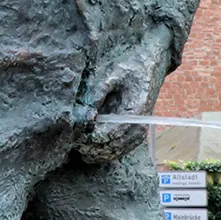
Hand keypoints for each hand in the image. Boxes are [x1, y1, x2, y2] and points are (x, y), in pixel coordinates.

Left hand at [75, 27, 171, 163]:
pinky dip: (100, 150)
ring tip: (76, 139)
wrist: (150, 65)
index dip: (86, 138)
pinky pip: (116, 152)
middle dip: (86, 146)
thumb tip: (83, 118)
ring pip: (111, 154)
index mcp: (134, 111)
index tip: (71, 132)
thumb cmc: (129, 67)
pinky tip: (88, 141)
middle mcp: (139, 127)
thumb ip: (95, 95)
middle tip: (69, 137)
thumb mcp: (110, 74)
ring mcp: (138, 134)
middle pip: (108, 149)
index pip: (106, 135)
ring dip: (92, 151)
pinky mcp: (135, 136)